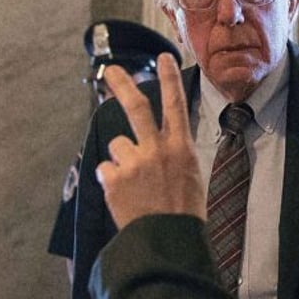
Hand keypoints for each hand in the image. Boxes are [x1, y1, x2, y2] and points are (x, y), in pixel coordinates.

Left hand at [95, 53, 205, 228]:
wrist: (167, 241)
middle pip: (136, 107)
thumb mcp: (191, 178)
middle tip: (110, 72)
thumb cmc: (183, 213)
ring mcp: (134, 162)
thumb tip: (156, 148)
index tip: (164, 58)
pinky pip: (107, 170)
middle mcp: (157, 149)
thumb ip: (174, 156)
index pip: (175, 105)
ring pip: (118, 146)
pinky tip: (125, 196)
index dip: (169, 79)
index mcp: (181, 148)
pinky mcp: (114, 178)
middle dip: (122, 85)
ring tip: (135, 185)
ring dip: (122, 160)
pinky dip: (112, 181)